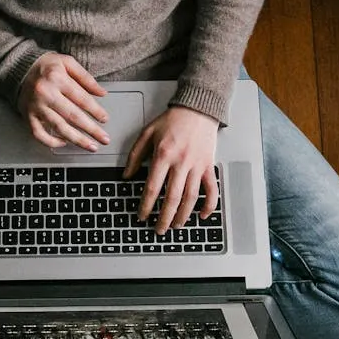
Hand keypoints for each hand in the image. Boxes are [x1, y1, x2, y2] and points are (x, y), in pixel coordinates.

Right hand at [16, 53, 109, 150]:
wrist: (20, 68)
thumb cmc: (46, 66)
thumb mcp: (68, 63)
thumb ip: (86, 78)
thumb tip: (102, 93)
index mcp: (57, 78)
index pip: (81, 98)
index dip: (95, 111)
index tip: (105, 119)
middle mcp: (46, 94)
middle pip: (72, 116)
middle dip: (91, 130)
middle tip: (104, 139)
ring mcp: (36, 107)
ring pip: (59, 127)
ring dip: (77, 140)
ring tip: (90, 146)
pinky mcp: (28, 116)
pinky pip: (38, 134)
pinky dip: (51, 142)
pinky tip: (64, 143)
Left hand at [124, 107, 219, 234]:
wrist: (197, 109)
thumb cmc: (172, 120)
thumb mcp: (147, 133)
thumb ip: (135, 155)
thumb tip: (127, 176)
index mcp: (163, 155)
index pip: (153, 187)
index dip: (146, 205)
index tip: (142, 215)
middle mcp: (181, 162)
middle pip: (172, 198)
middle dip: (164, 217)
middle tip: (159, 229)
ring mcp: (197, 166)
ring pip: (191, 198)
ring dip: (183, 215)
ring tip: (176, 225)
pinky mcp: (209, 166)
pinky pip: (212, 189)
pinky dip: (209, 205)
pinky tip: (202, 215)